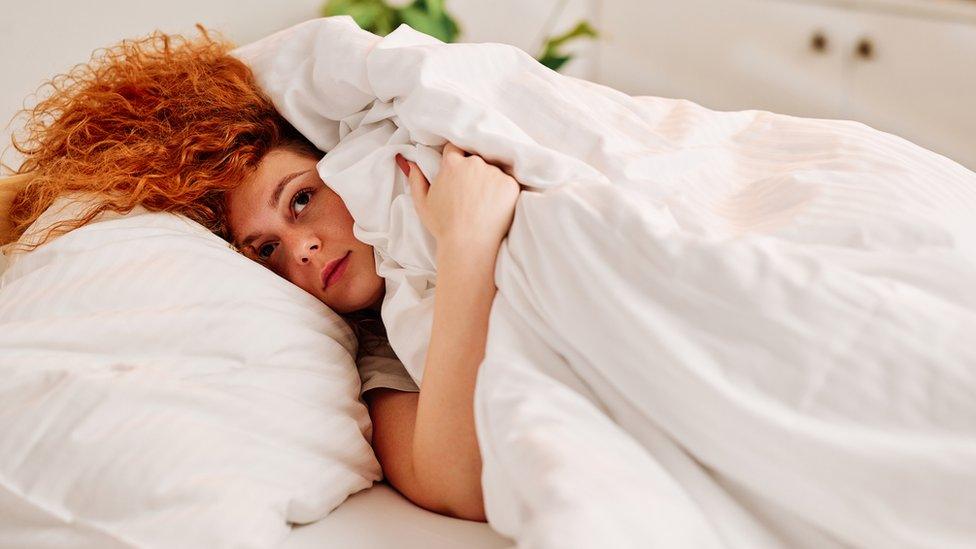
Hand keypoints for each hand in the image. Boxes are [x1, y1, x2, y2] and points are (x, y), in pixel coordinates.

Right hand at [397, 143, 519, 248]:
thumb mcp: (422, 203)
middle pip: (475, 158)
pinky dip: (503, 191)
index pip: (455, 148)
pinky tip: (495, 206)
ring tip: (484, 201)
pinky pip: (507, 181)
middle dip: (473, 170)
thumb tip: (411, 163)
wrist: (468, 245)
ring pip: (493, 169)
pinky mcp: (510, 184)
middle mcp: (474, 163)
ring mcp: (494, 173)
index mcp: (452, 163)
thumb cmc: (443, 226)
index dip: (456, 159)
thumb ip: (416, 179)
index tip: (458, 171)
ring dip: (489, 179)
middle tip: (471, 191)